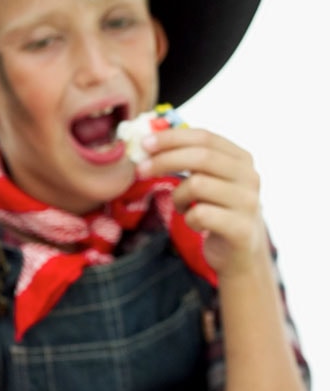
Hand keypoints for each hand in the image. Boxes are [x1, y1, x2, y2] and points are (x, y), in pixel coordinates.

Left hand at [138, 127, 268, 276]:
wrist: (240, 253)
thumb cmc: (215, 210)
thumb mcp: (207, 180)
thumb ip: (187, 159)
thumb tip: (148, 141)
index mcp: (241, 159)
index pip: (205, 137)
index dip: (172, 137)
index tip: (144, 143)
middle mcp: (250, 176)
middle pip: (201, 157)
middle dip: (164, 160)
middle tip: (140, 170)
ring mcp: (248, 202)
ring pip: (197, 185)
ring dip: (178, 197)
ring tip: (181, 206)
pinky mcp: (241, 227)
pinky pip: (200, 214)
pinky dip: (188, 219)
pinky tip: (194, 224)